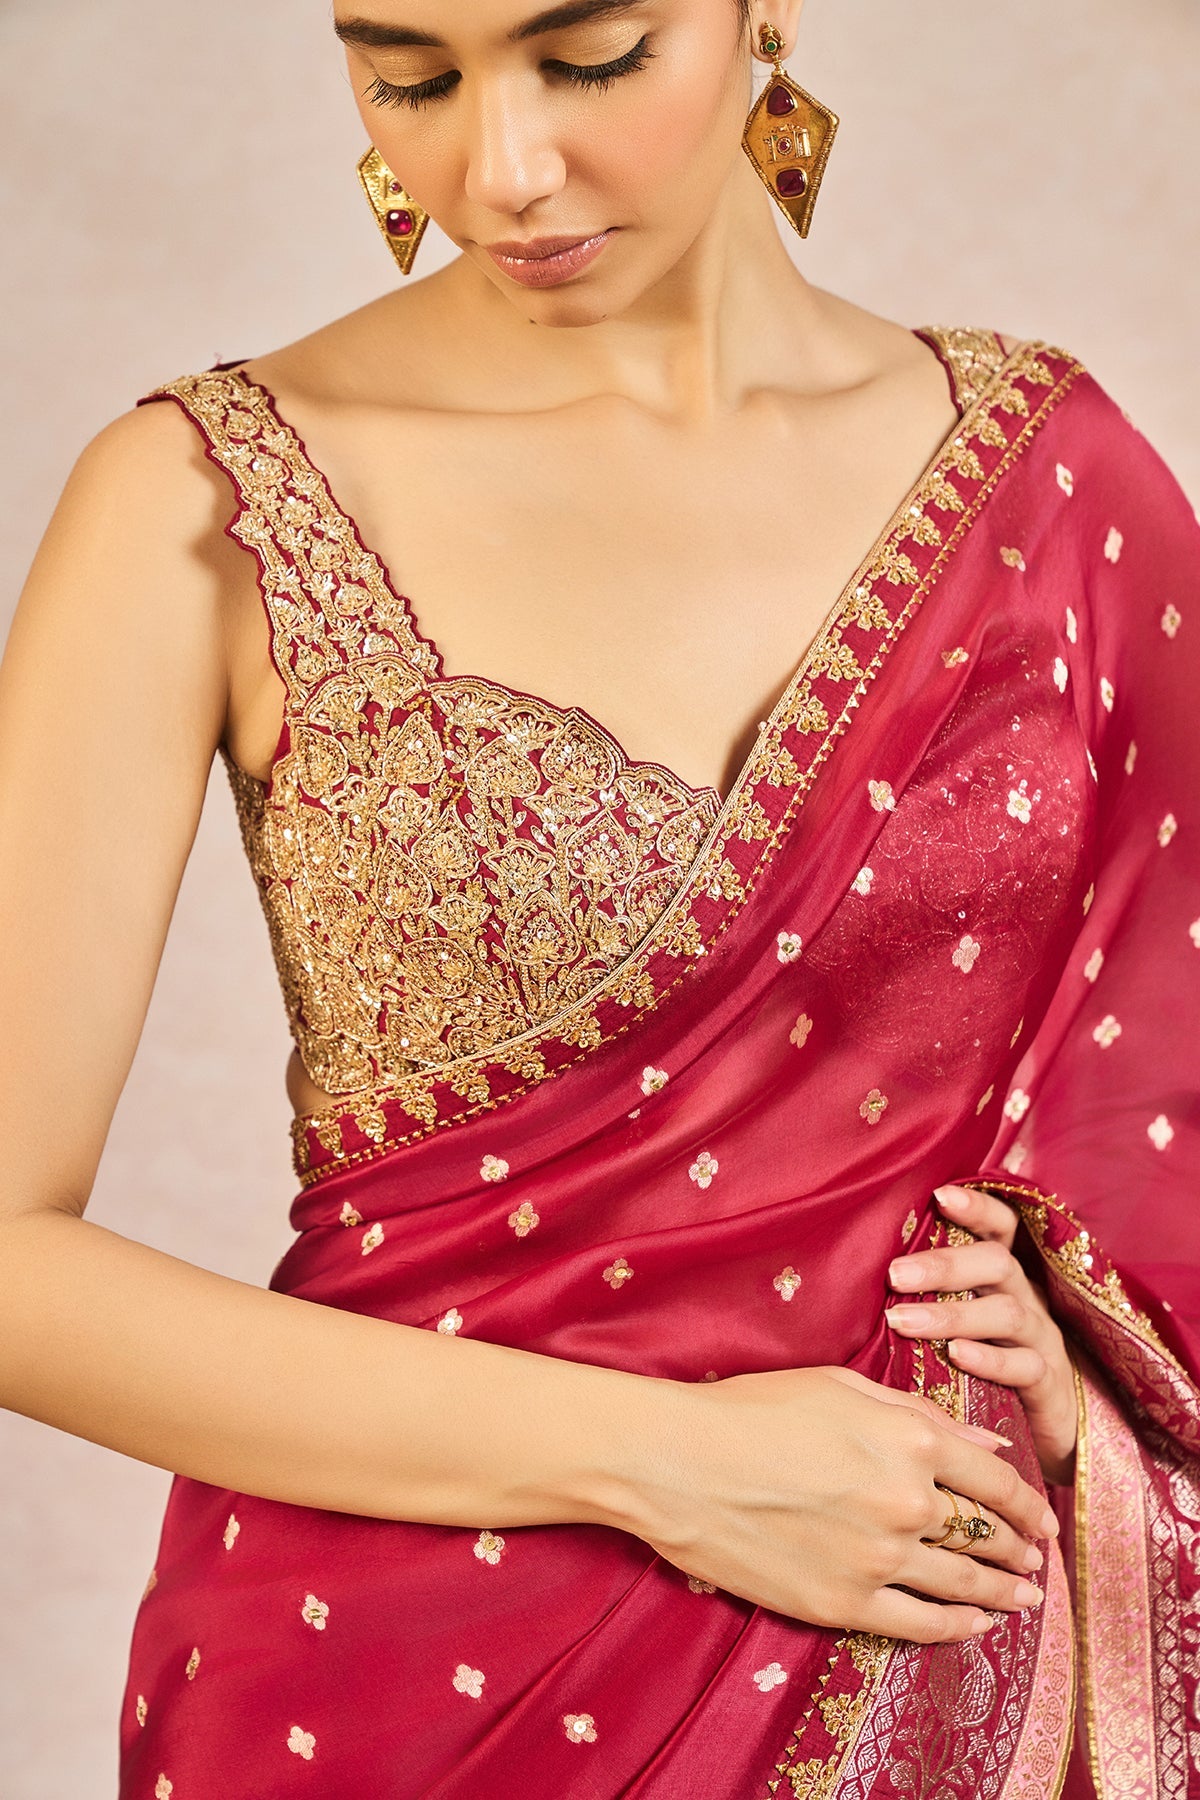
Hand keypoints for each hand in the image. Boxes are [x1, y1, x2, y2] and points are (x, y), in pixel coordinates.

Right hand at [620, 1364, 1057, 1642]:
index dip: (1026, 1503)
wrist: (677, 1463)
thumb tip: (984, 1440)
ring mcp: (876, 1558)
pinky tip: (975, 1624)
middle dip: (1018, 1549)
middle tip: (1034, 1559)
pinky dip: (957, 1627)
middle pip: (985, 1534)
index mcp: (908, 1439)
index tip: (1040, 1516)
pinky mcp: (842, 1604)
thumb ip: (918, 1413)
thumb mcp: (839, 1387)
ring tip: (1022, 1597)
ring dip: (1001, 1591)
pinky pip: (919, 1624)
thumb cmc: (750, 1409)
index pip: (994, 1479)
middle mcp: (906, 1501)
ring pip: (962, 1583)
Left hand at [886, 1184, 1077, 1484]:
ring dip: (952, 1316)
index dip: (977, 1207)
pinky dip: (990, 1360)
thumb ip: (924, 1296)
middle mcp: (1027, 1300)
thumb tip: (852, 1273)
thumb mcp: (958, 1323)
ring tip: (904, 1321)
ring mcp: (1043, 1341)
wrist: (1043, 1430)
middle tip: (894, 1274)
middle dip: (945, 1265)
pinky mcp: (1050, 1385)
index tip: (940, 1194)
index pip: (1001, 1228)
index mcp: (1003, 1278)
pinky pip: (1025, 1366)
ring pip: (1007, 1314)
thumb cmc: (982, 1367)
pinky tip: (957, 1356)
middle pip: (997, 1264)